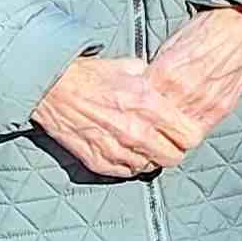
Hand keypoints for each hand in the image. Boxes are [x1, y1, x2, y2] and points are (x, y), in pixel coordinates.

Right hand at [31, 51, 180, 179]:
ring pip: (149, 167)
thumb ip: (155, 80)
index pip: (189, 136)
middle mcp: (136, 131)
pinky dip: (129, 164)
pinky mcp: (98, 161)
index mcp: (149, 105)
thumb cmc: (91, 75)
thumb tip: (171, 85)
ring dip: (150, 158)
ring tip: (143, 145)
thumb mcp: (131, 68)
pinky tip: (126, 150)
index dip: (189, 135)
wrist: (52, 88)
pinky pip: (126, 172)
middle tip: (166, 142)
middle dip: (173, 150)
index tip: (185, 132)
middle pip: (173, 157)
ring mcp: (117, 149)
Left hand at [141, 5, 241, 156]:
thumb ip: (157, 69)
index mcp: (167, 71)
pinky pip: (200, 132)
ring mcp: (205, 102)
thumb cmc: (208, 30)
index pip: (139, 103)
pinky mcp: (222, 108)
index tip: (130, 113)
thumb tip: (144, 84)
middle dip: (148, 128)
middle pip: (156, 123)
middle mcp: (184, 90)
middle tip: (142, 131)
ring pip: (177, 134)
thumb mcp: (171, 44)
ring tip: (161, 136)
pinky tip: (182, 131)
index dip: (133, 109)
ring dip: (168, 136)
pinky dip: (189, 133)